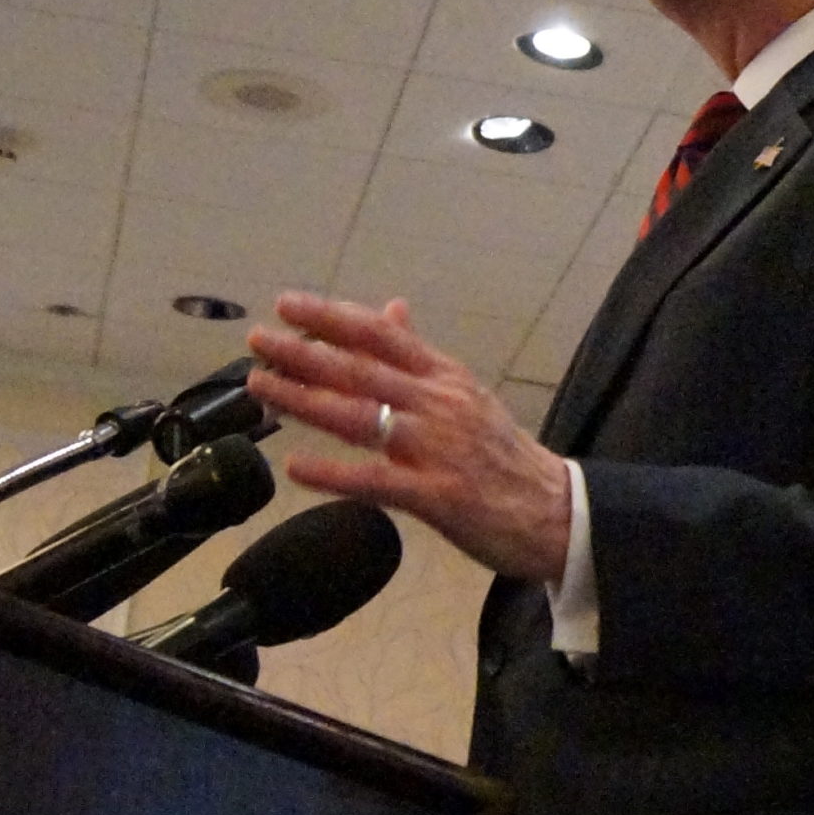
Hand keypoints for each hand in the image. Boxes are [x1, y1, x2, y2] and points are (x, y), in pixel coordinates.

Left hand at [245, 292, 572, 581]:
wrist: (556, 510)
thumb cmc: (503, 455)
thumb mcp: (468, 393)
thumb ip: (421, 357)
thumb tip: (390, 309)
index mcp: (447, 377)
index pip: (384, 336)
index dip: (334, 318)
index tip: (288, 304)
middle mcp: (441, 404)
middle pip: (363, 371)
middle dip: (305, 352)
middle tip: (258, 340)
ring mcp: (439, 448)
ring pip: (362, 416)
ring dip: (305, 400)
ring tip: (261, 387)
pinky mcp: (438, 494)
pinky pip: (377, 480)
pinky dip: (334, 473)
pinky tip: (296, 466)